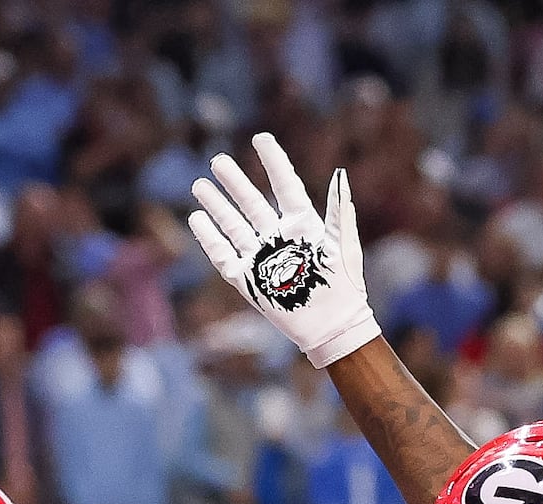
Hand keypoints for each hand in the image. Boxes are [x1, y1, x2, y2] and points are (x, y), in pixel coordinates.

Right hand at [187, 132, 377, 370]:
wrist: (333, 327)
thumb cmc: (345, 286)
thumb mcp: (344, 244)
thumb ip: (339, 209)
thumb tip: (339, 174)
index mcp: (304, 224)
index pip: (284, 185)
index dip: (273, 161)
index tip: (260, 138)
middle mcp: (279, 237)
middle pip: (252, 202)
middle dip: (234, 182)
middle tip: (217, 161)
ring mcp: (262, 258)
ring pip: (234, 225)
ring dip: (217, 206)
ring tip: (200, 186)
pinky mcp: (248, 281)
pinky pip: (223, 256)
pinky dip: (210, 239)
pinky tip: (197, 220)